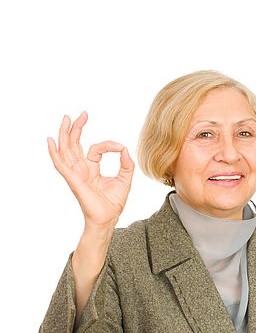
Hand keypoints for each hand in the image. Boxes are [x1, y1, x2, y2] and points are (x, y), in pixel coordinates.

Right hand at [47, 111, 134, 228]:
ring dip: (65, 134)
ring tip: (66, 119)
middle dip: (76, 128)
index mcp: (91, 168)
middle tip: (82, 114)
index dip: (109, 145)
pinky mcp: (73, 180)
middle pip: (74, 144)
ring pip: (66, 150)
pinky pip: (61, 165)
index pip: (96, 148)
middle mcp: (80, 169)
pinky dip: (54, 153)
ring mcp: (75, 174)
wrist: (108, 218)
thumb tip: (124, 149)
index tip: (120, 147)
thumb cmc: (113, 202)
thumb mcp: (125, 179)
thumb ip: (127, 164)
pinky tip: (51, 141)